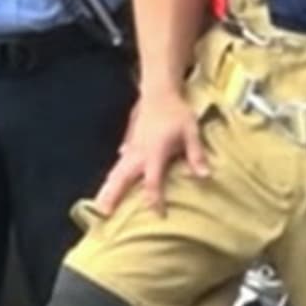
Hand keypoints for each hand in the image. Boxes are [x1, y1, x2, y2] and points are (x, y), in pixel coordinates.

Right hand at [94, 88, 209, 215]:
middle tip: (102, 212)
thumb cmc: (177, 112)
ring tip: (99, 204)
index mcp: (154, 153)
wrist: (159, 91)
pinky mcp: (129, 141)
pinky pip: (119, 162)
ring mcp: (131, 147)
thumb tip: (206, 176)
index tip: (157, 214)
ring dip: (108, 186)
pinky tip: (110, 181)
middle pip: (122, 178)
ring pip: (117, 171)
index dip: (154, 198)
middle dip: (112, 195)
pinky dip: (114, 174)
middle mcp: (138, 152)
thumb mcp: (191, 132)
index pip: (152, 181)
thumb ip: (196, 155)